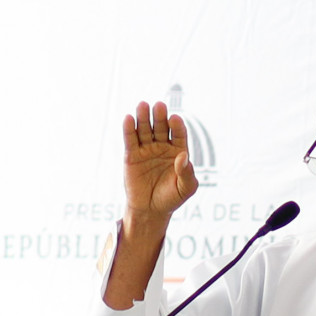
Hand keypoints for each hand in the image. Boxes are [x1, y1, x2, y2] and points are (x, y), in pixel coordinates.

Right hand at [122, 100, 198, 221]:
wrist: (150, 210)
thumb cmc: (171, 198)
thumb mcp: (185, 189)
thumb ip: (187, 173)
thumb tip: (184, 156)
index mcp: (179, 151)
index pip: (179, 134)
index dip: (177, 126)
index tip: (175, 119)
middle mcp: (163, 147)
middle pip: (162, 128)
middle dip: (160, 117)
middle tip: (159, 106)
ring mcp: (147, 149)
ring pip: (145, 130)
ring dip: (144, 118)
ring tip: (143, 105)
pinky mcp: (132, 155)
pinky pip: (130, 140)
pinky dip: (129, 129)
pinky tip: (128, 118)